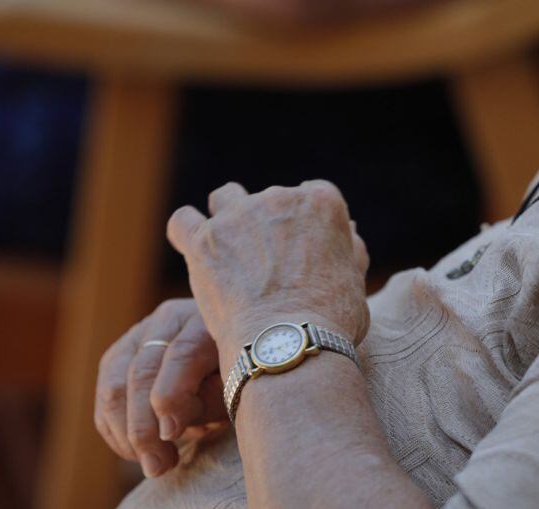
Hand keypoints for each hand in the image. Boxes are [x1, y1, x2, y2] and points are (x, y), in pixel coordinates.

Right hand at [94, 299, 226, 478]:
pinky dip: (114, 430)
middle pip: (141, 370)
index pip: (181, 354)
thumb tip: (166, 427)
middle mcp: (168, 320)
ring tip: (151, 464)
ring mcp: (139, 334)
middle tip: (157, 466)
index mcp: (205, 321)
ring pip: (113, 384)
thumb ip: (207, 400)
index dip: (171, 397)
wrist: (225, 356)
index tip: (170, 436)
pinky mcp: (119, 356)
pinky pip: (104, 396)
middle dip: (143, 426)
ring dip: (125, 432)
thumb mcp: (235, 387)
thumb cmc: (237, 375)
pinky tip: (135, 453)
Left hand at [166, 181, 370, 361]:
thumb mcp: (354, 281)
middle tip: (268, 265)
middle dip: (268, 226)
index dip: (305, 222)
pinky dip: (186, 232)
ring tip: (228, 249)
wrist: (288, 344)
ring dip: (226, 216)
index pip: (312, 195)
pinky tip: (192, 248)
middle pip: (270, 200)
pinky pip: (184, 220)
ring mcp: (238, 216)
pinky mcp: (203, 240)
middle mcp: (280, 198)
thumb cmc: (330, 320)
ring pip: (226, 198)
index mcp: (322, 203)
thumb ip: (349, 250)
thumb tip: (348, 230)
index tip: (300, 247)